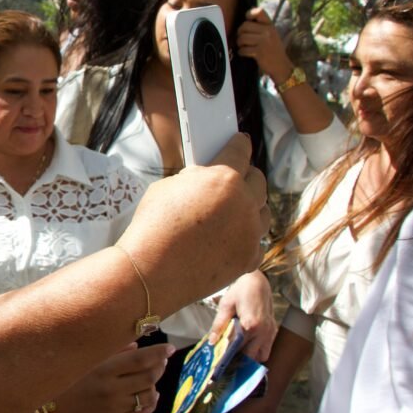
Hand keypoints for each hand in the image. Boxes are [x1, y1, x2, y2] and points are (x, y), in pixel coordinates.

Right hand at [57, 343, 173, 412]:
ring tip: (152, 377)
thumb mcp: (85, 359)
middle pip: (149, 377)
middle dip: (160, 367)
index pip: (141, 360)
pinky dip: (151, 404)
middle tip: (161, 360)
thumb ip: (112, 351)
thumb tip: (136, 344)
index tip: (170, 348)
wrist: (47, 407)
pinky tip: (150, 396)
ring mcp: (114, 408)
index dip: (159, 353)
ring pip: (149, 396)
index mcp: (104, 370)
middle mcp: (112, 389)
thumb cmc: (64, 377)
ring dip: (155, 385)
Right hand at [118, 134, 268, 308]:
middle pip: (258, 181)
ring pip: (262, 212)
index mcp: (224, 178)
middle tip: (233, 178)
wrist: (150, 271)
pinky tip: (228, 238)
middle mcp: (244, 203)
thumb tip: (202, 181)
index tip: (241, 141)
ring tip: (231, 211)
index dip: (239, 143)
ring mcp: (250, 233)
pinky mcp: (249, 258)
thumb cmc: (152, 227)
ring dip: (250, 208)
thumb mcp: (167, 188)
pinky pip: (256, 242)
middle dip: (246, 176)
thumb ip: (193, 180)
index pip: (241, 150)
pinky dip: (245, 239)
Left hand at [209, 270, 276, 361]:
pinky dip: (258, 350)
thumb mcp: (226, 305)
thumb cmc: (240, 291)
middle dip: (238, 360)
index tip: (219, 364)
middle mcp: (263, 331)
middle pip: (250, 356)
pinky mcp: (273, 330)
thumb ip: (219, 324)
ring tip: (237, 354)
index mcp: (251, 325)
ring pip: (262, 356)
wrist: (258, 281)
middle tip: (225, 361)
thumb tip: (212, 341)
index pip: (238, 348)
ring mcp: (270, 332)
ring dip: (250, 357)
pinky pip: (267, 348)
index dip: (227, 357)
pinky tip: (246, 346)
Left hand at [236, 7, 293, 80]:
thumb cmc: (272, 49)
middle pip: (244, 26)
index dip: (250, 14)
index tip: (247, 19)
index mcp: (270, 25)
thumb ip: (260, 27)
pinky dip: (241, 52)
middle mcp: (267, 31)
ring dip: (239, 44)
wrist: (281, 65)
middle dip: (240, 33)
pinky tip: (245, 53)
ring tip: (243, 46)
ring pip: (242, 38)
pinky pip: (243, 49)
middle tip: (242, 39)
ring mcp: (263, 41)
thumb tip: (243, 22)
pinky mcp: (259, 52)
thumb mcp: (271, 34)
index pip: (259, 12)